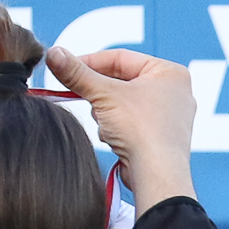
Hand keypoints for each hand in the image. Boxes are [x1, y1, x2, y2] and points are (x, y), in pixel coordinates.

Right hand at [43, 46, 196, 211]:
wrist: (157, 175)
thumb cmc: (142, 131)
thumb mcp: (103, 94)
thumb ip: (77, 73)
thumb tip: (54, 54)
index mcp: (169, 72)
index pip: (120, 58)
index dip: (89, 62)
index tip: (65, 67)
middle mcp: (174, 91)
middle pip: (120, 81)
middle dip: (99, 93)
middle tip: (81, 96)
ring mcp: (169, 115)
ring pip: (121, 103)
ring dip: (106, 113)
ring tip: (109, 124)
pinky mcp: (159, 136)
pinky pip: (129, 122)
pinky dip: (116, 128)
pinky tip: (116, 139)